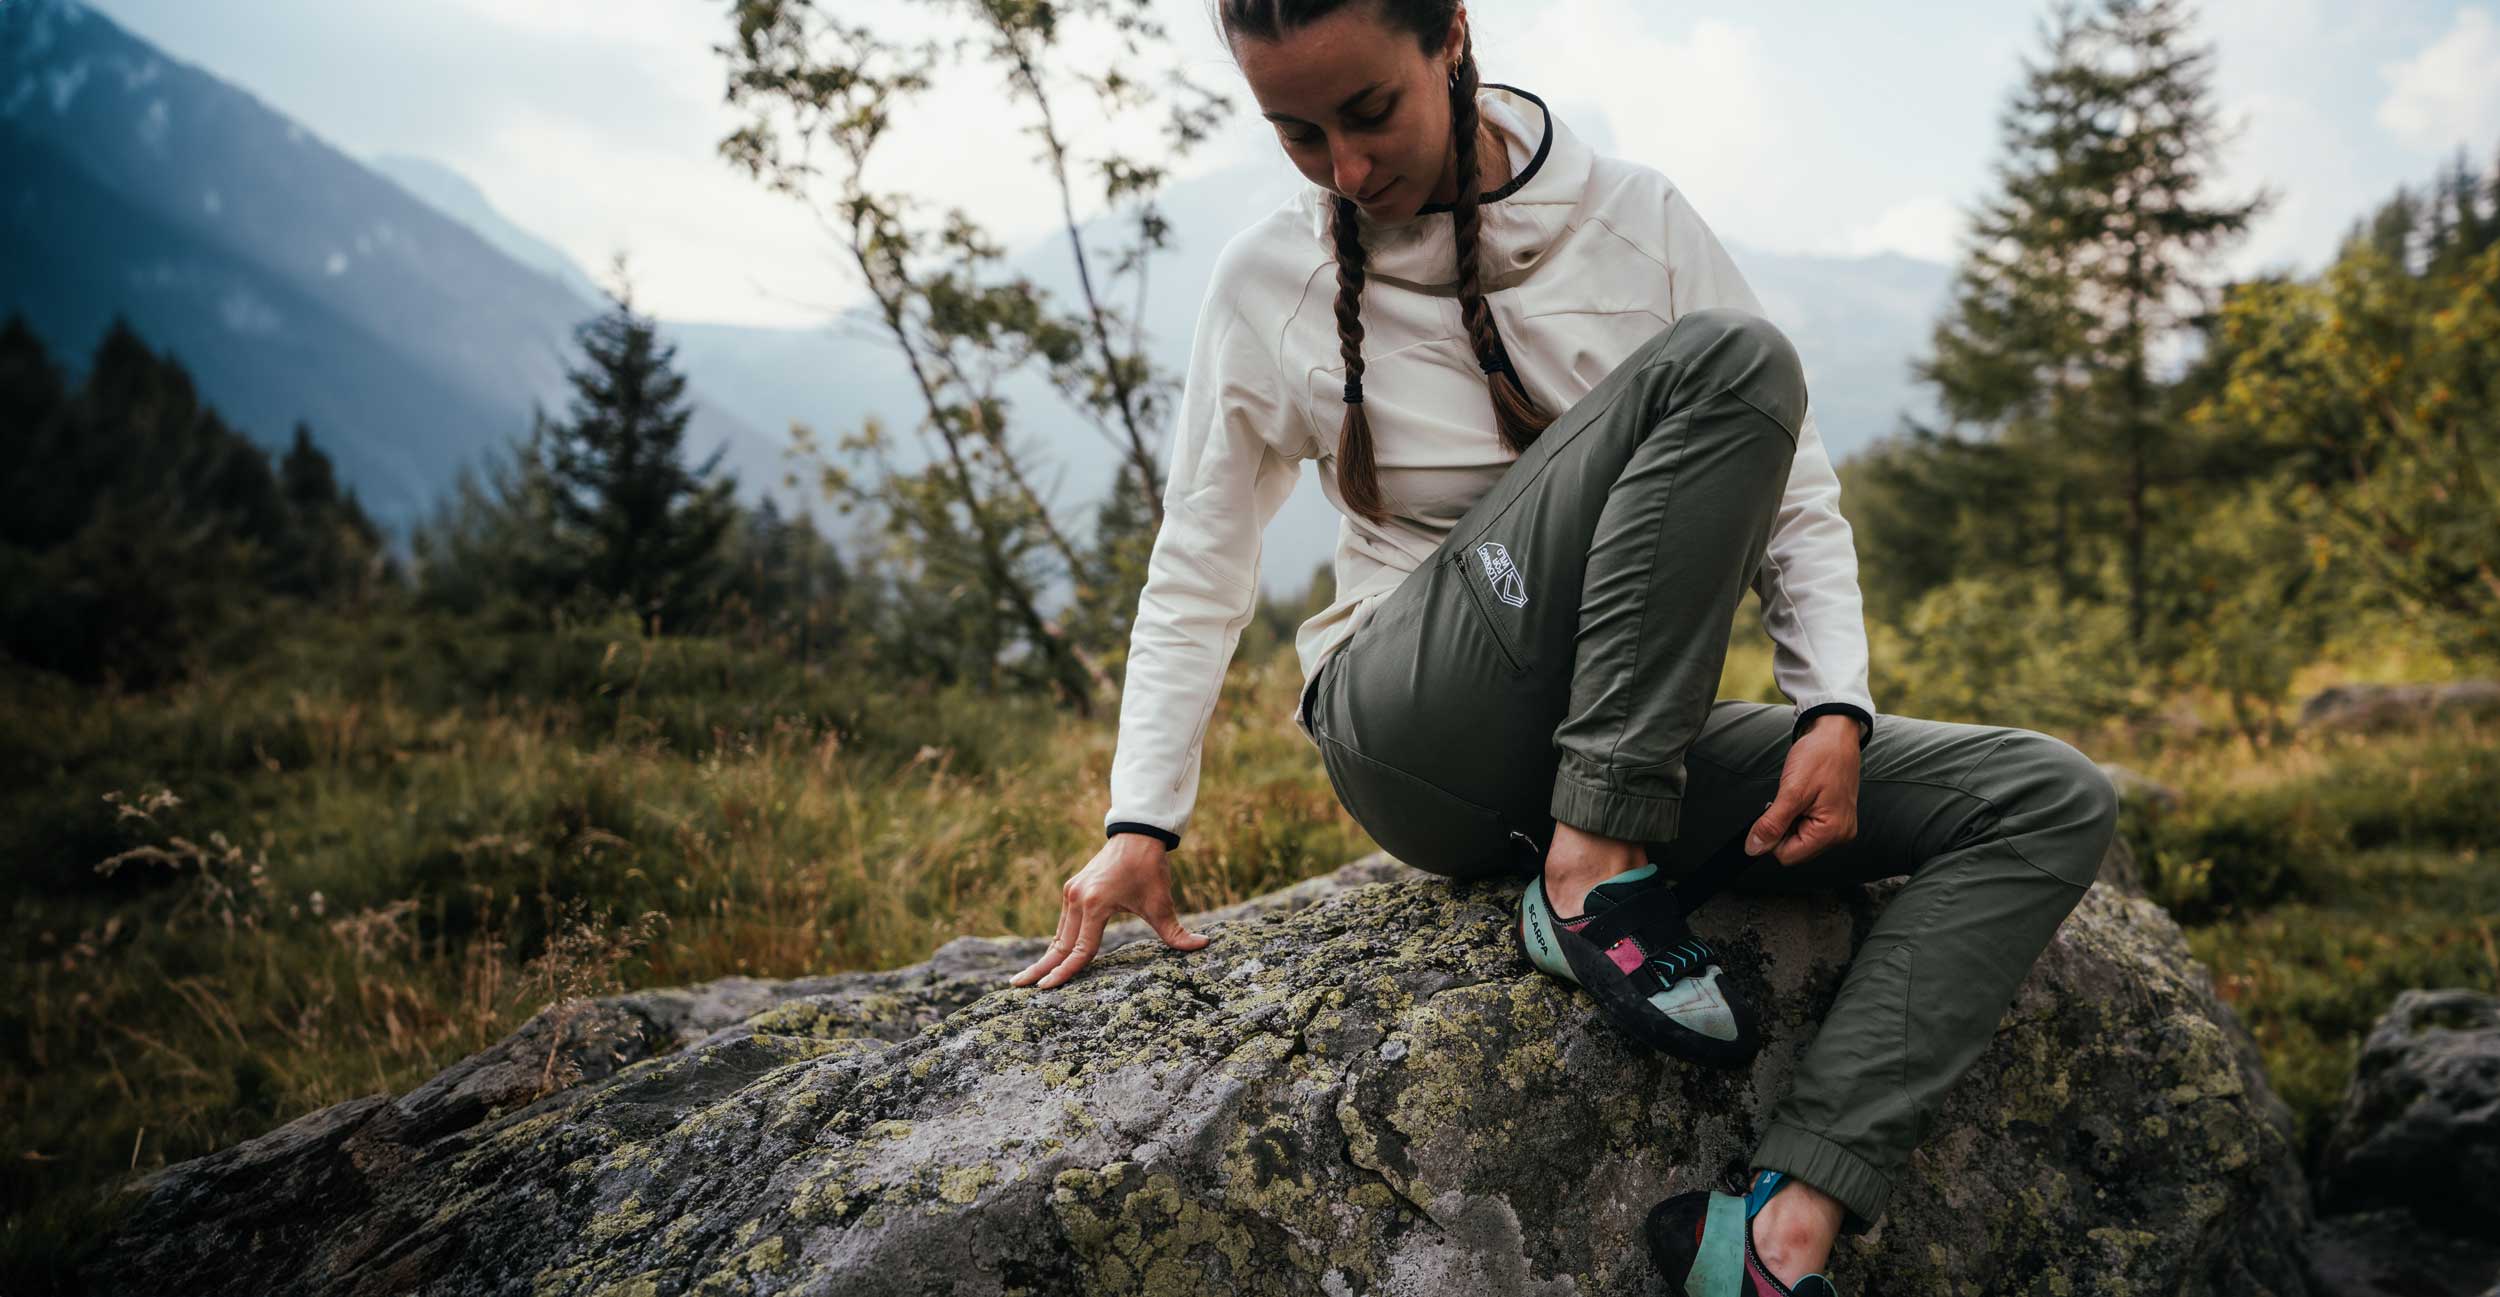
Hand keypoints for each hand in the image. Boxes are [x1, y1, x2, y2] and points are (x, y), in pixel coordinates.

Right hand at [1008, 833, 1209, 988]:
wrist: (1136, 835)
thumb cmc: (1150, 869)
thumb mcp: (1162, 902)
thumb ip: (1177, 931)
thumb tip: (1203, 945)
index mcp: (1097, 904)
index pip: (1080, 949)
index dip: (1066, 972)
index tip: (1046, 989)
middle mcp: (1078, 899)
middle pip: (1059, 944)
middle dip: (1040, 968)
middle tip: (1017, 987)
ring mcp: (1072, 893)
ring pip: (1058, 934)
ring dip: (1045, 956)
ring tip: (1025, 978)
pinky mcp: (1072, 889)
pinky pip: (1063, 923)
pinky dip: (1056, 942)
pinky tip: (1048, 957)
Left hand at [1744, 715, 1861, 864]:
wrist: (1836, 734)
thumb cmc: (1820, 756)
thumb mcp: (1791, 791)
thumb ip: (1772, 824)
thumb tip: (1754, 848)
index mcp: (1832, 832)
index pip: (1788, 856)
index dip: (1772, 836)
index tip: (1775, 811)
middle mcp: (1840, 835)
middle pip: (1794, 849)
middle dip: (1783, 827)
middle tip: (1790, 800)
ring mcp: (1839, 827)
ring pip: (1800, 839)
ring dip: (1791, 820)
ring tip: (1799, 796)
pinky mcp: (1835, 818)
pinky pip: (1808, 827)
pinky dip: (1799, 814)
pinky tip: (1805, 796)